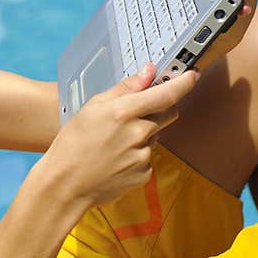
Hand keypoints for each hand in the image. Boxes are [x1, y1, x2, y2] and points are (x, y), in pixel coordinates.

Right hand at [40, 63, 199, 207]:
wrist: (65, 184)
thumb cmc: (73, 143)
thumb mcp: (93, 107)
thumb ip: (125, 88)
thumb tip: (148, 72)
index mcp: (124, 112)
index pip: (166, 94)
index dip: (184, 83)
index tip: (192, 75)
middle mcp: (138, 134)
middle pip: (167, 114)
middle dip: (159, 109)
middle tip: (135, 113)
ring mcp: (143, 156)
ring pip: (155, 136)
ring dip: (143, 134)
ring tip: (114, 142)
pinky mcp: (144, 174)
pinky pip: (148, 157)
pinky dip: (137, 154)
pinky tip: (116, 158)